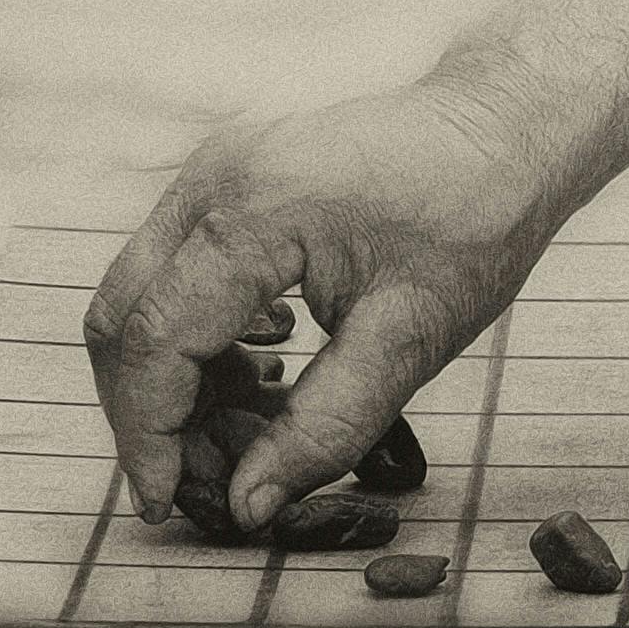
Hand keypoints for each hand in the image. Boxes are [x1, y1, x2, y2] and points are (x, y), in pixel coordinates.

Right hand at [86, 0, 628, 532]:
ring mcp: (214, 171)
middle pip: (124, 319)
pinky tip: (266, 369)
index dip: (149, 435)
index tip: (169, 504)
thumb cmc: (475, 216)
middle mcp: (214, 179)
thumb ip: (323, 426)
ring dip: (175, 379)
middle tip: (208, 480)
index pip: (153, 342)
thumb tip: (247, 504)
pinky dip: (197, 336)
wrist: (505, 122)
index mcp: (254, 212)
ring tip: (253, 432)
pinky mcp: (229, 179)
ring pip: (142, 297)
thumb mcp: (411, 337)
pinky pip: (175, 271)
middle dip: (150, 414)